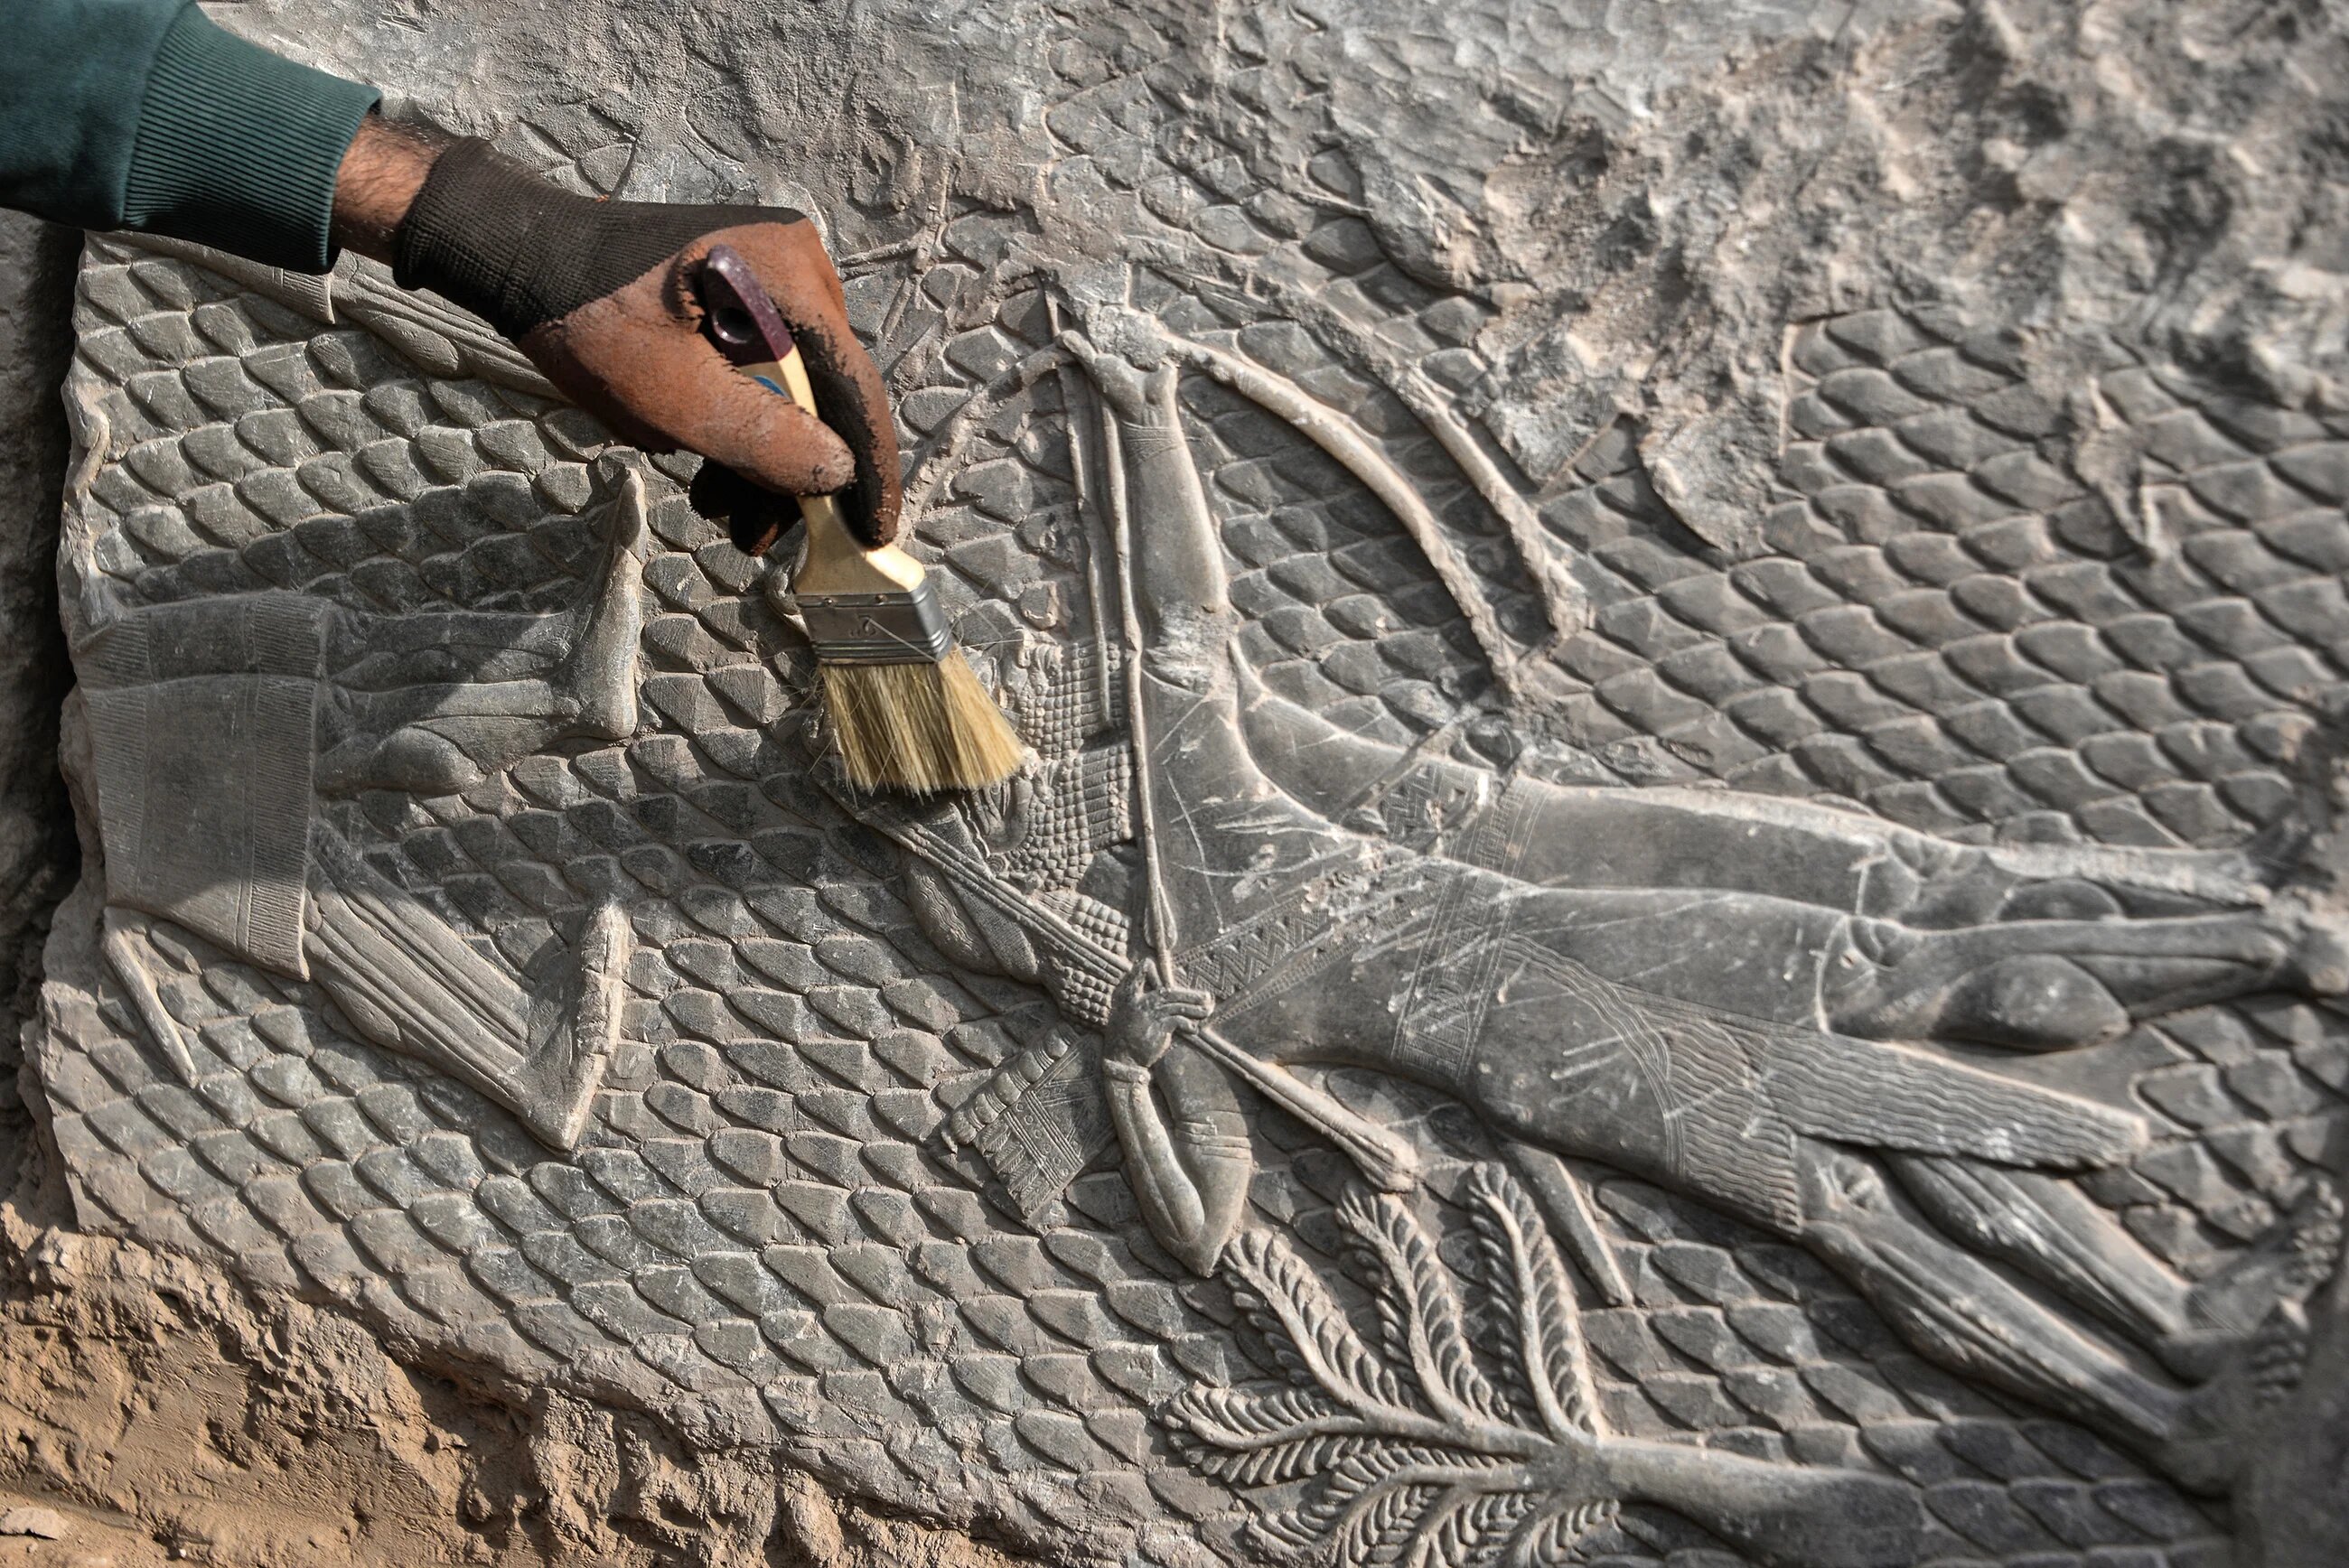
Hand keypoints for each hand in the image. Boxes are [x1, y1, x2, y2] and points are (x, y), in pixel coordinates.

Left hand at [340, 125, 900, 547]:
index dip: (869, 471)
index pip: (853, 386)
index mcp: (789, 275)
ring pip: (794, 392)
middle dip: (793, 474)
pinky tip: (712, 469)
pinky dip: (745, 422)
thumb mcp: (671, 396)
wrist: (522, 257)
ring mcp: (773, 277)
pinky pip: (766, 371)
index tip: (875, 537)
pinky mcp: (745, 292)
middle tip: (757, 540)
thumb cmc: (588, 317)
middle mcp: (797, 266)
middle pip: (824, 395)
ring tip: (719, 511)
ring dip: (762, 458)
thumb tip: (841, 476)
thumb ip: (761, 438)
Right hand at [1105, 965, 1212, 1070]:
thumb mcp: (1127, 1012)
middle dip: (1189, 994)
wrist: (1122, 1058)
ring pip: (1177, 1005)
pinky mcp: (1158, 1028)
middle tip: (1207, 996)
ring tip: (1207, 1010)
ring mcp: (1149, 1014)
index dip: (1146, 967)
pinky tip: (1194, 1028)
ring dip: (1195, 1008)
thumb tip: (1160, 990)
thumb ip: (1139, 999)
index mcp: (1129, 995)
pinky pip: (1178, 1021)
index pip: (1138, 973)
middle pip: (1168, 991)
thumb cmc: (1126, 1034)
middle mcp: (1139, 1002)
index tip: (1155, 967)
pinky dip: (1188, 1023)